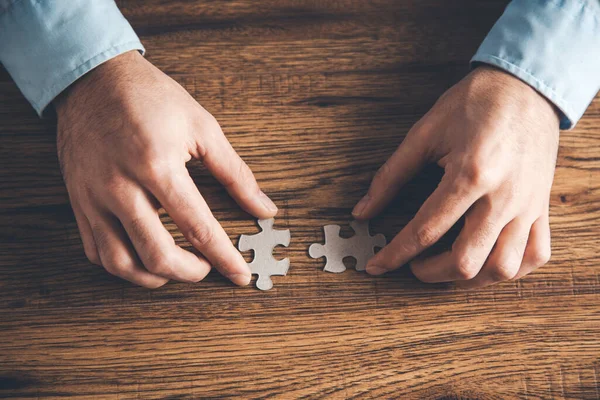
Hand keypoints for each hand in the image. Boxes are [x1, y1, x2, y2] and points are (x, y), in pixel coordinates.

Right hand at [55, 51, 276, 287]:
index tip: (240, 275)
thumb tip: (264, 208)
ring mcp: (94, 198)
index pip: (198, 228)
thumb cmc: (150, 98)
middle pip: (157, 256)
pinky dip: (123, 265)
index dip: (224, 258)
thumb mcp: (202, 127)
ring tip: (177, 268)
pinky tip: (142, 256)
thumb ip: (236, 174)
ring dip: (155, 277)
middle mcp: (121, 187)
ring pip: (122, 264)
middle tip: (207, 268)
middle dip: (191, 274)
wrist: (92, 79)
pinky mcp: (78, 202)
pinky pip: (96, 251)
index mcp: (157, 165)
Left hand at [353, 66, 558, 287]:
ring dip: (470, 280)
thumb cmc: (474, 103)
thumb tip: (362, 211)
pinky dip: (512, 270)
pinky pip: (536, 254)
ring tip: (448, 270)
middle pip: (466, 261)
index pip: (425, 230)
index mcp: (470, 174)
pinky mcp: (542, 206)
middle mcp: (503, 196)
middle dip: (430, 274)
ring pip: (503, 268)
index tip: (376, 266)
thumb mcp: (424, 133)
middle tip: (413, 266)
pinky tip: (489, 263)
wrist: (526, 85)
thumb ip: (390, 176)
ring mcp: (527, 205)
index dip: (394, 254)